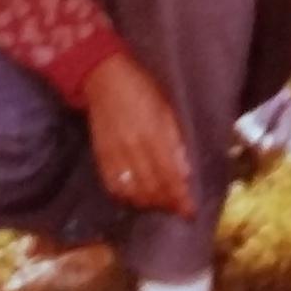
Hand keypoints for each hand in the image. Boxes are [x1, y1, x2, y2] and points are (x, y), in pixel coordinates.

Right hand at [80, 53, 195, 217]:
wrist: (103, 78)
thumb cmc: (141, 88)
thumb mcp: (166, 108)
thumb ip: (175, 140)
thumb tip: (185, 172)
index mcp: (153, 134)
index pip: (169, 176)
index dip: (180, 198)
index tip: (190, 212)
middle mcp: (133, 148)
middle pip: (152, 188)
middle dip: (167, 204)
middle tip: (178, 209)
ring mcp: (114, 154)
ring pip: (133, 192)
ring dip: (149, 204)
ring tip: (161, 204)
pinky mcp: (100, 156)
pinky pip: (113, 186)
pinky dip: (127, 197)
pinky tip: (137, 197)